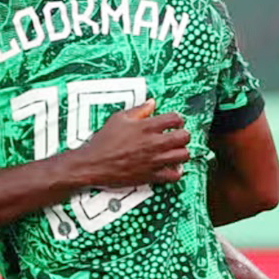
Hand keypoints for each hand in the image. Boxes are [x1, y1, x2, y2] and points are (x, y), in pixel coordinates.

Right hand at [73, 99, 188, 185]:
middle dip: (183, 134)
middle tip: (176, 136)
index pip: (175, 118)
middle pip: (184, 136)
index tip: (173, 122)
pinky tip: (171, 167)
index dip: (177, 119)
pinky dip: (176, 171)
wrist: (93, 164)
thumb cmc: (104, 142)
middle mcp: (154, 143)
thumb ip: (138, 110)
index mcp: (146, 127)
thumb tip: (151, 103)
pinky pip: (175, 175)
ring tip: (174, 151)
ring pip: (184, 155)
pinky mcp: (152, 175)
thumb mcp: (118, 119)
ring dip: (181, 152)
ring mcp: (155, 160)